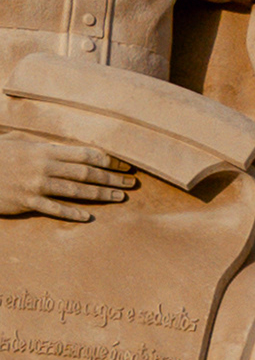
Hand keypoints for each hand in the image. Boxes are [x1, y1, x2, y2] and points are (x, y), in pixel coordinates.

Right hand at [0, 130, 127, 222]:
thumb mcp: (17, 141)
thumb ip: (39, 143)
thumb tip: (57, 143)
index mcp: (45, 150)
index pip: (85, 154)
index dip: (108, 159)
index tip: (125, 164)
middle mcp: (44, 166)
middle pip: (86, 173)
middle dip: (112, 178)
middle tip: (131, 183)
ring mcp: (36, 185)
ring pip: (76, 191)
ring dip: (100, 194)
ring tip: (119, 197)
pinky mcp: (26, 202)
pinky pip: (54, 209)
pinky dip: (71, 213)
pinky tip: (88, 217)